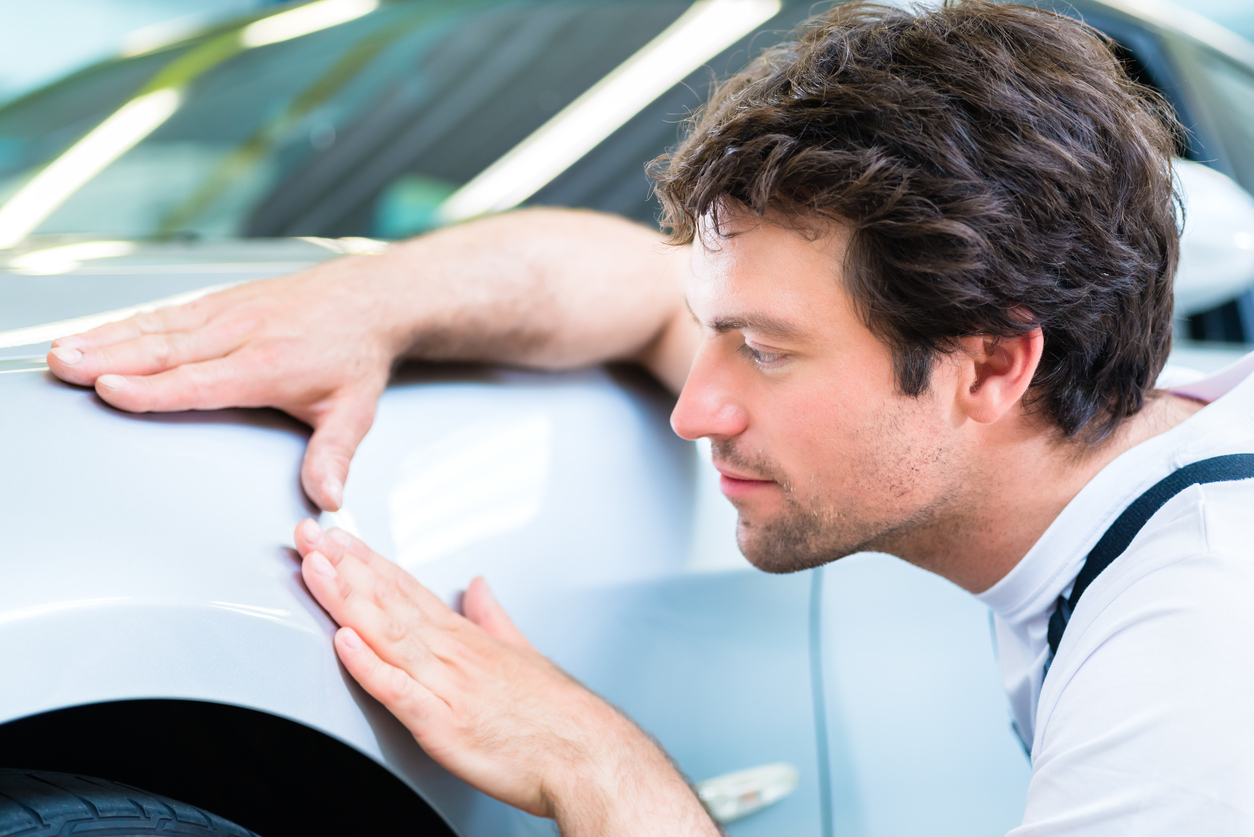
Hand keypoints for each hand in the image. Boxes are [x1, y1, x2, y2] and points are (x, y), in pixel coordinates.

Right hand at [46, 258, 402, 509]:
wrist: (369, 299)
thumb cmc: (357, 355)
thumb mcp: (355, 412)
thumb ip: (333, 456)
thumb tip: (327, 500)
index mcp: (269, 365)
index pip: (201, 381)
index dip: (153, 388)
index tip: (109, 390)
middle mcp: (243, 334)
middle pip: (166, 349)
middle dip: (110, 358)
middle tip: (64, 367)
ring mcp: (229, 313)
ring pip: (159, 327)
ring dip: (107, 338)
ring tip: (62, 350)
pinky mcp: (223, 302)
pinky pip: (168, 313)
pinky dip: (127, 322)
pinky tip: (97, 333)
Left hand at [293, 519, 719, 834]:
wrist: (588, 755)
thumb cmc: (558, 714)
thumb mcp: (523, 650)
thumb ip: (493, 616)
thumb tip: (478, 586)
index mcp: (466, 638)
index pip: (407, 589)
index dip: (367, 561)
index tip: (336, 537)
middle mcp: (452, 655)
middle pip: (389, 602)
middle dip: (344, 567)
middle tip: (308, 535)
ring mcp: (447, 687)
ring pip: (388, 635)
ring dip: (347, 600)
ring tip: (315, 569)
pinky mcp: (445, 726)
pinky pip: (401, 693)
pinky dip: (371, 667)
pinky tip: (345, 643)